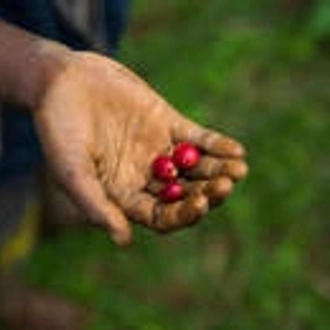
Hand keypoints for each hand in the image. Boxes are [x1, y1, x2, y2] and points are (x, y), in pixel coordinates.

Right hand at [34, 52, 247, 245]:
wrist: (63, 82)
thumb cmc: (59, 129)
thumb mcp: (72, 171)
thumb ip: (97, 205)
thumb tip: (124, 241)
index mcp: (125, 194)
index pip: (161, 215)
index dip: (182, 214)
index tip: (201, 205)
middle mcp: (146, 176)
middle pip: (185, 194)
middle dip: (207, 192)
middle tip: (226, 186)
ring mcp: (159, 150)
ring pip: (196, 168)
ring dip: (219, 170)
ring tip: (239, 170)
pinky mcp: (167, 123)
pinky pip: (197, 138)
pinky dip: (216, 145)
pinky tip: (235, 150)